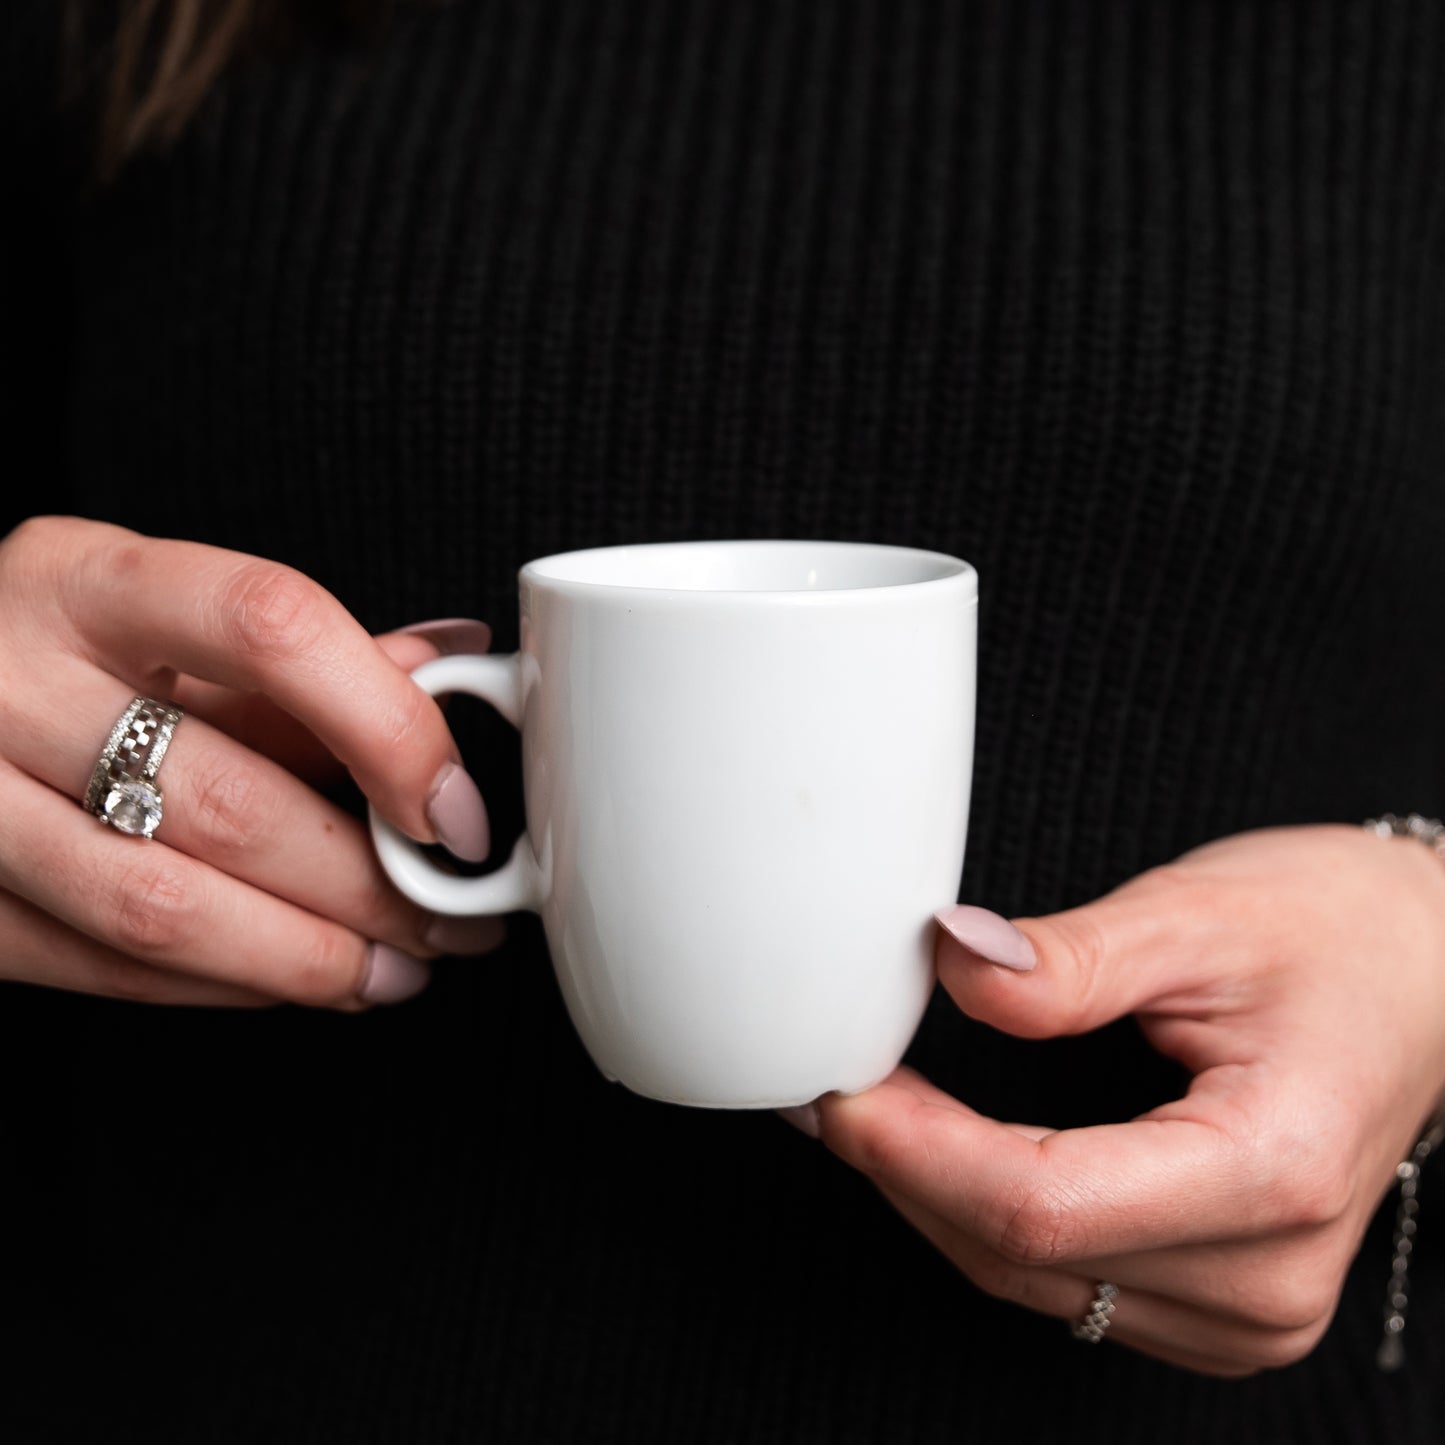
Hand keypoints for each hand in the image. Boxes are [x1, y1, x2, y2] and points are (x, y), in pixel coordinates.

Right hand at [0, 516, 501, 1007]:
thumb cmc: (48, 646)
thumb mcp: (156, 610)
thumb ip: (296, 652)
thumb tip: (450, 667)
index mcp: (88, 580)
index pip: (270, 628)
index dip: (387, 727)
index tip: (454, 809)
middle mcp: (5, 675)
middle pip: (224, 800)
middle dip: (365, 886)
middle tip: (447, 918)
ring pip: (159, 907)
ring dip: (302, 959)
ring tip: (388, 971)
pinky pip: (98, 965)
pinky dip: (215, 987)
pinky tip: (284, 979)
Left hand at [808, 824, 1444, 1375]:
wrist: (1425, 973)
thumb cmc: (1334, 931)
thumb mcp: (1200, 915)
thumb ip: (1072, 956)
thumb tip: (950, 963)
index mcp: (1272, 1172)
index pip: (1038, 1203)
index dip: (912, 1148)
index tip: (835, 1084)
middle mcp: (1267, 1275)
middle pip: (1020, 1251)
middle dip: (900, 1168)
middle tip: (822, 1080)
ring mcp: (1249, 1310)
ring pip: (1027, 1280)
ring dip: (928, 1197)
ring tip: (864, 1106)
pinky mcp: (1218, 1304)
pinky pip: (1060, 1282)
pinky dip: (981, 1217)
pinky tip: (937, 1150)